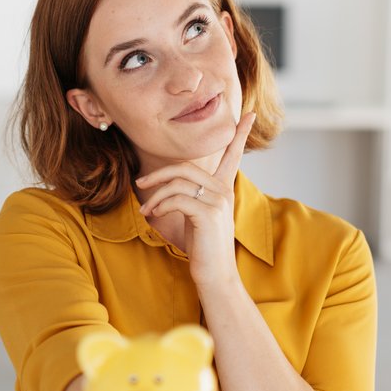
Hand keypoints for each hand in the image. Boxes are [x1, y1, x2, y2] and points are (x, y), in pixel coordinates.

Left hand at [136, 112, 255, 288]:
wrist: (215, 275)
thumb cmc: (204, 248)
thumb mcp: (199, 216)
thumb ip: (192, 196)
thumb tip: (170, 186)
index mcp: (224, 189)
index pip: (234, 155)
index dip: (241, 135)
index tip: (249, 114)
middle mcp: (224, 191)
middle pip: (187, 167)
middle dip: (159, 174)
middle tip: (141, 183)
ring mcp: (218, 201)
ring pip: (179, 182)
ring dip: (155, 194)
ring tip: (146, 208)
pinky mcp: (208, 213)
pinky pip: (177, 198)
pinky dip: (160, 204)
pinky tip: (153, 214)